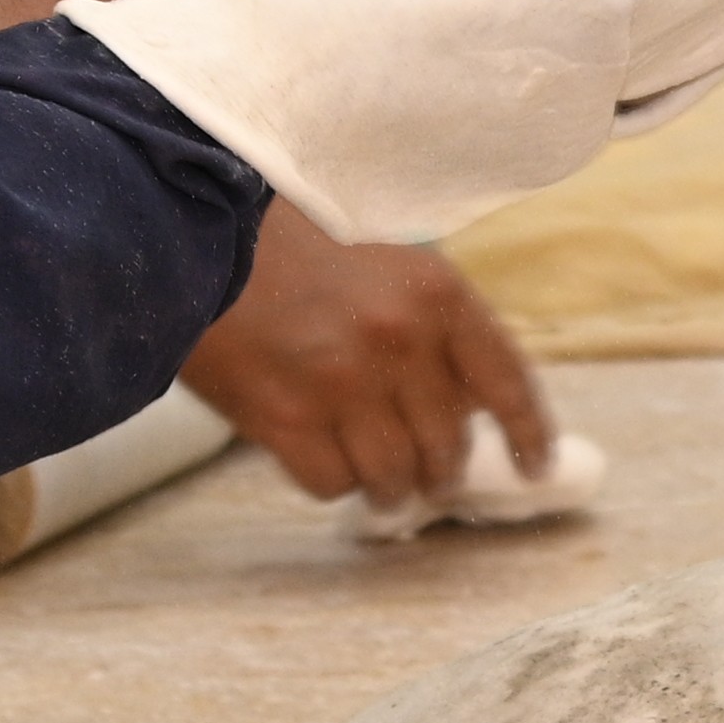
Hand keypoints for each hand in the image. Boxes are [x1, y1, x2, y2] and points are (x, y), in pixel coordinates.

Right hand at [177, 205, 550, 507]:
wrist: (191, 234)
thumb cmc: (288, 243)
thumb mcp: (383, 261)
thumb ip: (430, 324)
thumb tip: (466, 405)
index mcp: (435, 293)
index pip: (506, 381)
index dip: (527, 434)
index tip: (532, 467)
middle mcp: (398, 342)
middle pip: (448, 446)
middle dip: (440, 470)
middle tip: (427, 475)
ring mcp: (341, 386)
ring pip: (395, 477)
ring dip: (389, 488)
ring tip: (379, 483)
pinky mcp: (284, 420)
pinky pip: (332, 484)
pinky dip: (332, 480)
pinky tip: (318, 453)